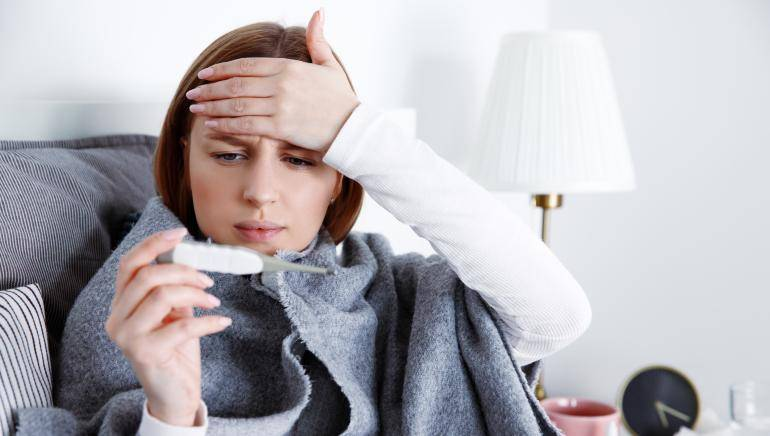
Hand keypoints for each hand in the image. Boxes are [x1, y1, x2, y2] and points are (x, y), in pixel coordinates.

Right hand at [104, 227, 230, 425]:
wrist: (174, 393)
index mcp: (121, 303)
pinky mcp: (145, 353)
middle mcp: (117, 318)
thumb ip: (174, 287)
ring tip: (213, 302)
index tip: (181, 233)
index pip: (130, 264)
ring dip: (195, 294)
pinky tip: (221, 321)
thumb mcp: (174, 312)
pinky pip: (182, 326)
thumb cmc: (175, 348)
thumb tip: (192, 258)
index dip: (155, 244)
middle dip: (184, 272)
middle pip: (147, 276)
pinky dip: (208, 320)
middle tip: (207, 282)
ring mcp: (127, 337)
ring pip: (162, 295)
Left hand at [186, 8, 359, 154]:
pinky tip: (211, 124)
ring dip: (212, 106)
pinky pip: (246, 124)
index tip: (205, 75)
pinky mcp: (281, 127)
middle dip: (210, 89)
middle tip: (193, 93)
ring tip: (196, 108)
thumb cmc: (342, 100)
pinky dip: (225, 124)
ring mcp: (280, 106)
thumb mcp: (329, 65)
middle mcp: (281, 84)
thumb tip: (319, 12)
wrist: (354, 128)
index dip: (222, 70)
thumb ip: (318, 40)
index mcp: (288, 67)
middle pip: (236, 84)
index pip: (246, 66)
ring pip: (236, 104)